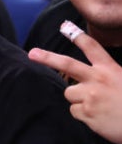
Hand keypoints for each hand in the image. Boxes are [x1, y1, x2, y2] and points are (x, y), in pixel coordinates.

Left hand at [28, 20, 121, 143]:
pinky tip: (98, 117)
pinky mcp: (86, 112)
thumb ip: (107, 75)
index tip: (65, 27)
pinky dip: (83, 115)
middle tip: (32, 53)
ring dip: (78, 99)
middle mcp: (97, 79)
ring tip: (98, 105)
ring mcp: (90, 96)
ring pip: (70, 93)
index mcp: (110, 70)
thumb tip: (88, 77)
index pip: (92, 48)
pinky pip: (74, 111)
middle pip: (67, 64)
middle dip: (47, 58)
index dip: (78, 36)